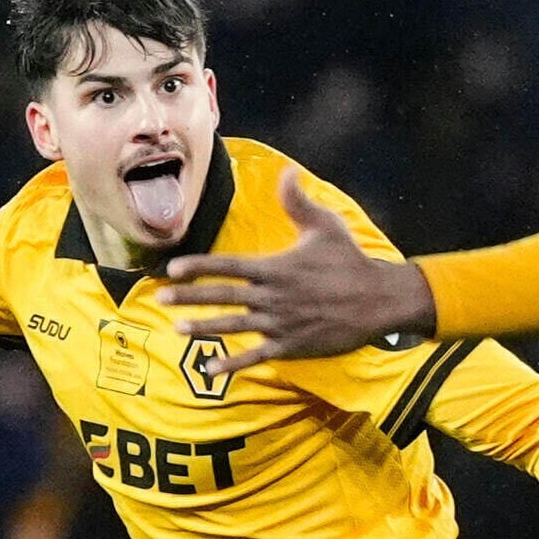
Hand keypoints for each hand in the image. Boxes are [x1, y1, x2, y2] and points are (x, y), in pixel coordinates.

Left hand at [155, 171, 439, 366]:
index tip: (172, 269)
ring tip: (178, 327)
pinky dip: (232, 362)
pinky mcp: (291, 345)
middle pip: (223, 296)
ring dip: (204, 327)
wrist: (379, 301)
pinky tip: (210, 367)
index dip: (198, 266)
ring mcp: (280, 323)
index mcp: (275, 267)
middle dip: (189, 296)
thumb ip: (298, 202)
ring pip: (233, 325)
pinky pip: (255, 355)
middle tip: (159, 298)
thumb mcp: (326, 226)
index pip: (228, 265)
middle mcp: (273, 296)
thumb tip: (287, 171)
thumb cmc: (351, 261)